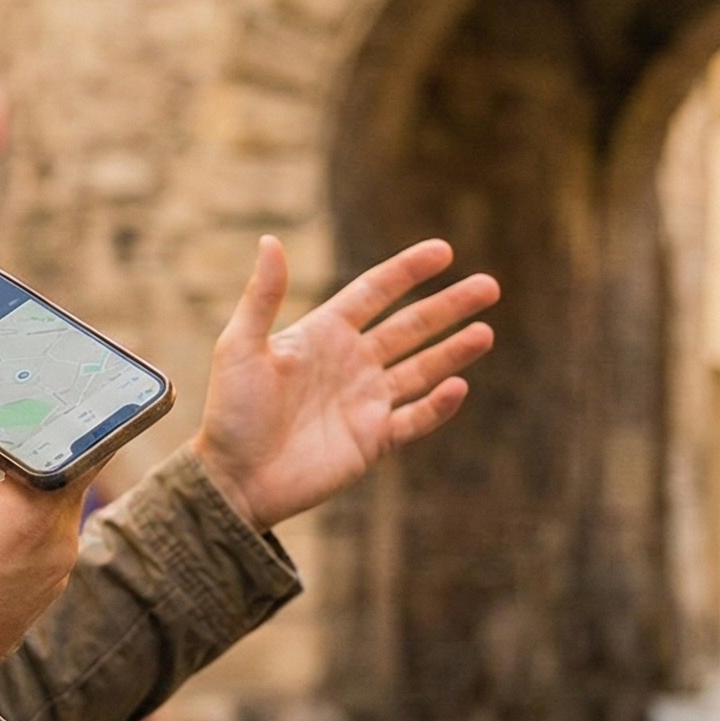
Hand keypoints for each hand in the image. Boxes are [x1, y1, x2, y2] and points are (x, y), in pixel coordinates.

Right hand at [0, 362, 96, 690]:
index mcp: (35, 515)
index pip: (77, 438)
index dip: (68, 398)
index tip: (62, 366)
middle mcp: (56, 541)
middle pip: (53, 461)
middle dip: (13, 425)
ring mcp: (47, 567)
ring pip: (35, 493)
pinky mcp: (30, 585)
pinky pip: (24, 524)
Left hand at [191, 236, 497, 531]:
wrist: (233, 480)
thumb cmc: (230, 413)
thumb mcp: (240, 348)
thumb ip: (262, 297)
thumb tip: (269, 240)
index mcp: (322, 334)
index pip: (375, 292)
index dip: (408, 271)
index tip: (443, 251)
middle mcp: (350, 363)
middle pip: (410, 327)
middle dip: (449, 306)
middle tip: (489, 286)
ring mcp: (365, 402)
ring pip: (421, 369)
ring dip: (454, 351)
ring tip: (486, 331)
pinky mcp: (372, 441)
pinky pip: (414, 419)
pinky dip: (437, 406)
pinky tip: (458, 386)